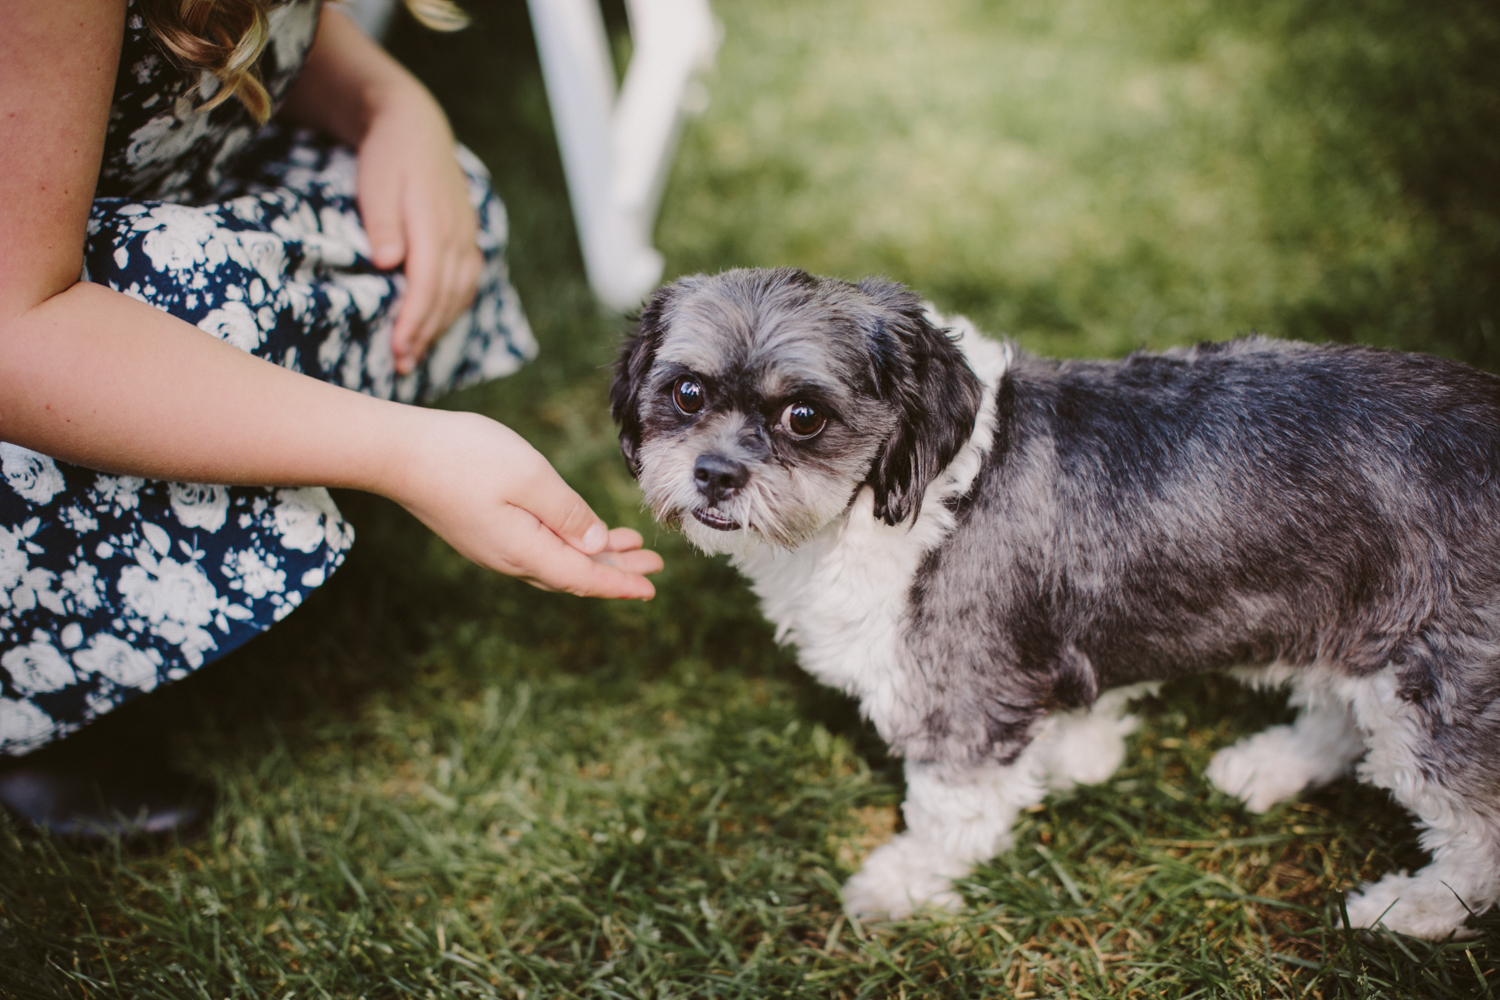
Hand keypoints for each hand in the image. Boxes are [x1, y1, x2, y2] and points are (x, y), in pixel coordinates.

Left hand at [356, 88, 480, 375]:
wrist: (415, 125)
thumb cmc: (388, 155)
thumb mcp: (375, 180)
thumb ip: (381, 221)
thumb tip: (388, 262)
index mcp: (434, 223)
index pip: (427, 284)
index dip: (414, 320)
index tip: (397, 349)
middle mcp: (457, 235)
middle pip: (445, 296)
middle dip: (424, 334)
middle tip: (401, 366)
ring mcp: (466, 237)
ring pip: (459, 293)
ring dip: (438, 327)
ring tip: (415, 355)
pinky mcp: (466, 239)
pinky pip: (466, 283)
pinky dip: (451, 308)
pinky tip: (435, 324)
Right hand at [384, 409, 663, 598]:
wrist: (396, 453)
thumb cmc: (463, 457)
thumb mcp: (529, 478)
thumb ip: (567, 513)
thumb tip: (595, 544)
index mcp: (526, 550)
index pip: (584, 577)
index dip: (621, 583)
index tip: (652, 586)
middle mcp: (510, 558)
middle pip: (574, 572)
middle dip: (617, 569)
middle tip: (655, 565)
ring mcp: (494, 546)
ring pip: (556, 559)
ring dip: (594, 554)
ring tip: (629, 546)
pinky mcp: (482, 531)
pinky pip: (537, 546)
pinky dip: (568, 541)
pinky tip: (578, 530)